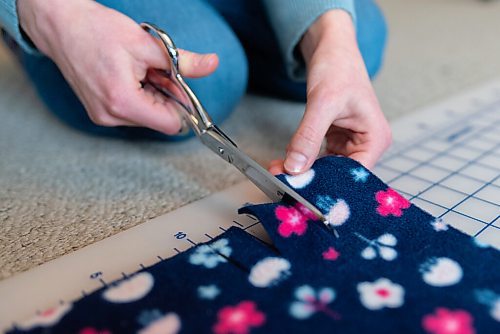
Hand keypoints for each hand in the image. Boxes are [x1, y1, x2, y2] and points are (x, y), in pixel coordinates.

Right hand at [18, 0, 218, 133]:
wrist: (61, 25)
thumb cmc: (97, 30)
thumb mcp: (146, 44)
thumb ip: (182, 61)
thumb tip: (212, 64)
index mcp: (123, 102)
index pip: (172, 125)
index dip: (182, 105)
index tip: (178, 85)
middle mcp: (111, 116)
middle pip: (160, 120)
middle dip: (165, 96)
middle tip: (153, 70)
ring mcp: (103, 117)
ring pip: (147, 116)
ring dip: (151, 95)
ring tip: (137, 70)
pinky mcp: (100, 113)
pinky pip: (132, 112)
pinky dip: (138, 96)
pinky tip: (127, 76)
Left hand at [269, 10, 390, 174]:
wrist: (331, 50)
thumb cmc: (338, 68)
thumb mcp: (322, 103)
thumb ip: (308, 136)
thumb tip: (294, 167)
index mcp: (375, 139)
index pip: (353, 175)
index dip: (327, 185)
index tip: (300, 190)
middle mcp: (365, 145)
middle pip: (338, 175)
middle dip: (311, 179)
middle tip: (282, 181)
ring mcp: (350, 144)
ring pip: (325, 169)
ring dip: (303, 171)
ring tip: (279, 172)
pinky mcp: (335, 141)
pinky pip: (318, 158)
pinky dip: (302, 161)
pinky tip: (285, 163)